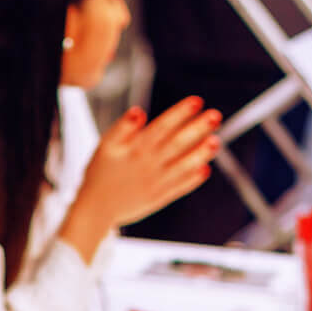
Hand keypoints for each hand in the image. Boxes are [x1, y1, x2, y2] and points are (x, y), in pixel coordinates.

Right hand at [73, 98, 220, 231]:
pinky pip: (180, 187)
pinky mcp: (160, 197)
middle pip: (178, 143)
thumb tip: (139, 111)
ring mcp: (157, 182)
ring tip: (216, 141)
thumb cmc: (100, 174)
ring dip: (201, 153)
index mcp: (137, 148)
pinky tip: (205, 170)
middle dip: (198, 128)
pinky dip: (193, 180)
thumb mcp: (105, 146)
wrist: (96, 209)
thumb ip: (122, 128)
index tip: (197, 101)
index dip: (180, 113)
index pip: (163, 126)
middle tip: (215, 116)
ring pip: (183, 165)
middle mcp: (150, 164)